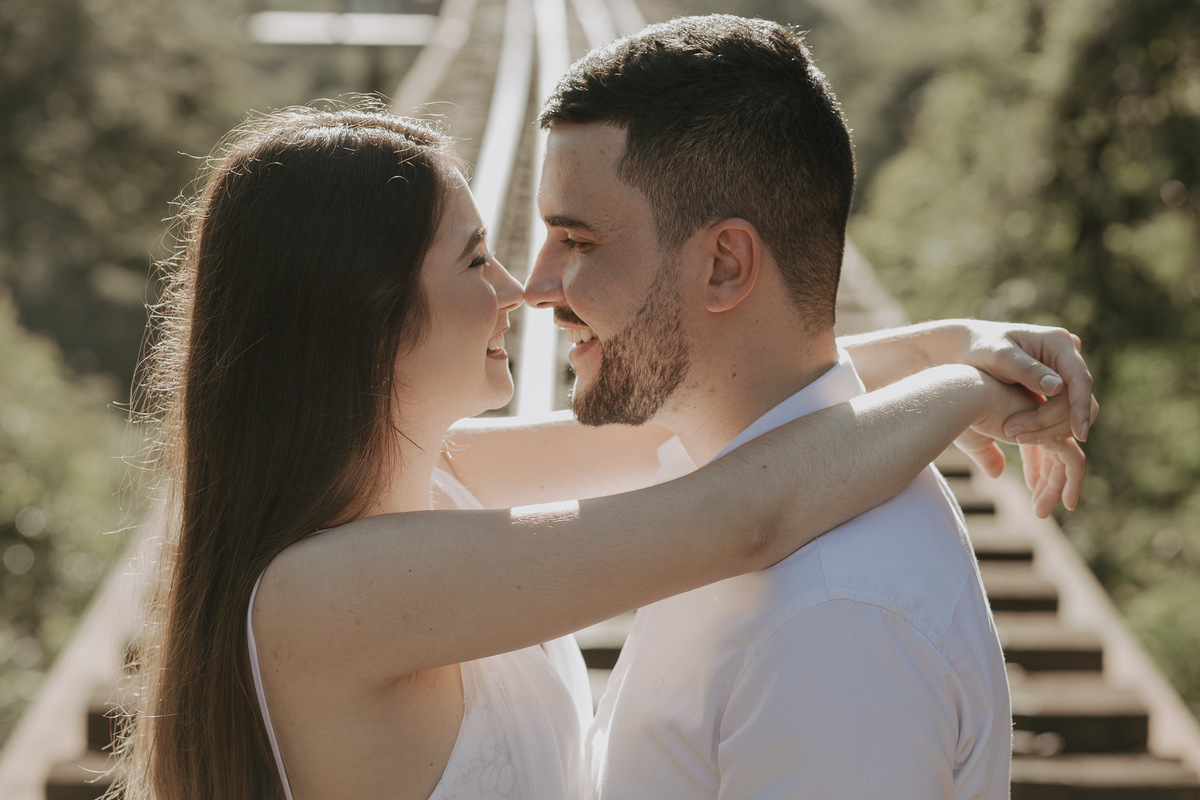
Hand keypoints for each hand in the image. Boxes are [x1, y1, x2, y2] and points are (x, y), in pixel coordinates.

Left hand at [954, 320, 1098, 441]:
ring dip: (1050, 429)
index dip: (1081, 408)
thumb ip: (1026, 370)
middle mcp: (1067, 355)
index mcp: (1058, 342)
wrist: (968, 348)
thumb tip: (1058, 387)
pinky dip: (1047, 426)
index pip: (1080, 380)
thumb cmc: (980, 348)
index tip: (1079, 436)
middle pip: (1078, 398)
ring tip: (1017, 436)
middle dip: (1053, 422)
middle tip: (1018, 436)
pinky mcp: (1056, 385)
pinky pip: (1062, 411)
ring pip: (1072, 409)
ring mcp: (1063, 370)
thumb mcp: (998, 357)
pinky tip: (1023, 434)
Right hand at [955, 373, 1084, 516]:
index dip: (1036, 469)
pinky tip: (1065, 502)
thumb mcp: (976, 442)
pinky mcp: (1052, 432)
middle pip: (1054, 455)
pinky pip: (1072, 461)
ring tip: (1042, 512)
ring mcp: (1048, 425)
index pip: (1038, 447)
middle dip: (1049, 484)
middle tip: (1039, 511)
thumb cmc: (961, 417)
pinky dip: (1071, 482)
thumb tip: (997, 473)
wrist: (964, 402)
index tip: (1032, 491)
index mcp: (1022, 420)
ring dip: (1058, 488)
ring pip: (1067, 461)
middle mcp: (1039, 420)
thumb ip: (989, 456)